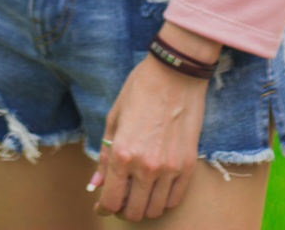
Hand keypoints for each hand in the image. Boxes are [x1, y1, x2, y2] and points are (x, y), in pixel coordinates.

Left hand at [88, 54, 208, 221]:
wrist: (175, 73)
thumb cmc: (140, 89)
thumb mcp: (114, 118)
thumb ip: (105, 154)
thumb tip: (96, 183)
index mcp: (123, 154)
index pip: (111, 201)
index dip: (105, 207)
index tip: (103, 204)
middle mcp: (146, 167)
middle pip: (134, 211)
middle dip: (124, 208)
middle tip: (123, 195)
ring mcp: (169, 169)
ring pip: (155, 210)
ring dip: (145, 205)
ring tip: (141, 190)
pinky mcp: (188, 165)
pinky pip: (175, 199)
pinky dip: (164, 198)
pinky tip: (158, 185)